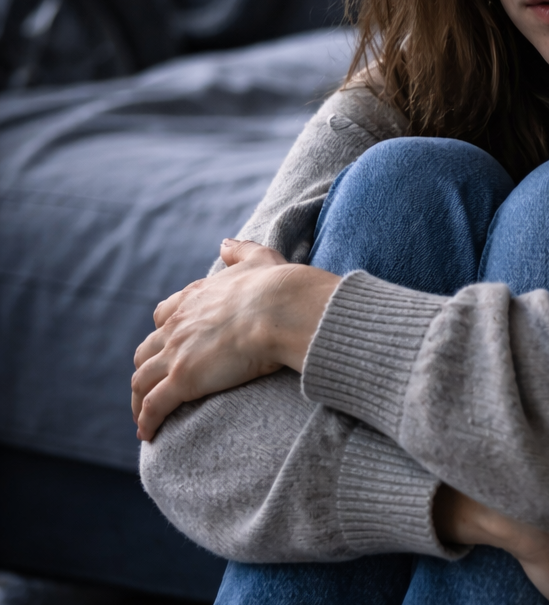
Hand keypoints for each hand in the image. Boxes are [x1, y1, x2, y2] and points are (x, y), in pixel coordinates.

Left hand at [131, 239, 340, 440]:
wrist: (281, 308)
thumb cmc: (277, 285)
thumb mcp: (258, 258)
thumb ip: (239, 250)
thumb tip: (225, 242)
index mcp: (195, 298)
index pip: (164, 315)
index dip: (164, 332)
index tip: (169, 346)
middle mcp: (178, 325)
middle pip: (145, 351)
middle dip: (146, 369)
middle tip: (153, 386)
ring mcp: (177, 353)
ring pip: (142, 381)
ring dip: (139, 400)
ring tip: (143, 418)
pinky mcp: (183, 380)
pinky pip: (154, 406)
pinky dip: (146, 420)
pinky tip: (147, 434)